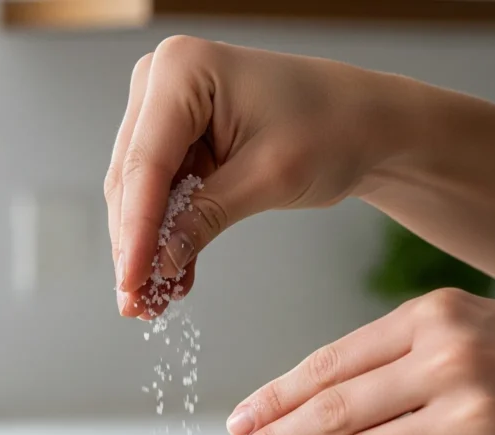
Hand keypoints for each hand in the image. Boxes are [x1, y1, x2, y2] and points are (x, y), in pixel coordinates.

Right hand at [105, 37, 388, 316]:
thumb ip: (206, 217)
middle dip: (135, 246)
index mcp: (182, 70)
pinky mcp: (180, 143)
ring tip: (151, 302)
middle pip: (133, 181)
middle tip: (136, 303)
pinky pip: (163, 200)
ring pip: (141, 196)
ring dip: (147, 249)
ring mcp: (167, 113)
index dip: (135, 231)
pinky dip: (167, 240)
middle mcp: (163, 84)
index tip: (130, 282)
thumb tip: (158, 262)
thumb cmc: (332, 127)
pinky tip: (171, 280)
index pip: (146, 164)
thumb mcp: (269, 176)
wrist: (364, 123)